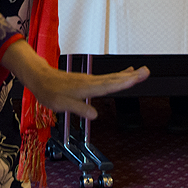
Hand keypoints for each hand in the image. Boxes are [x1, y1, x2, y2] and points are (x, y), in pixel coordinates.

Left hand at [28, 65, 150, 119]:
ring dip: (127, 75)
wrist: (40, 79)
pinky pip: (107, 78)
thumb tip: (95, 115)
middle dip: (131, 76)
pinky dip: (118, 76)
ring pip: (112, 77)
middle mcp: (91, 82)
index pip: (109, 85)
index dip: (124, 82)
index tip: (137, 78)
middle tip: (147, 72)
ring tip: (141, 72)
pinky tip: (123, 74)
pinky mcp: (88, 80)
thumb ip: (79, 109)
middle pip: (115, 79)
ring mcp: (90, 80)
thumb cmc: (50, 92)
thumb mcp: (62, 105)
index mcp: (86, 88)